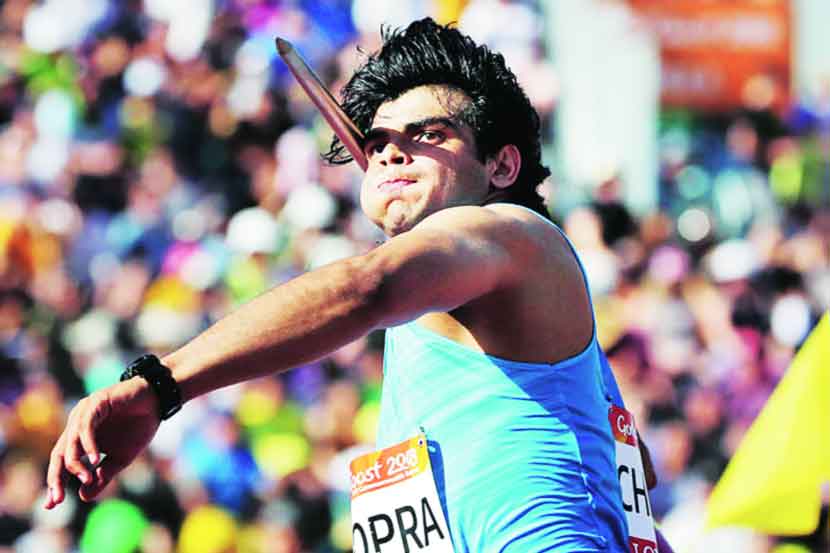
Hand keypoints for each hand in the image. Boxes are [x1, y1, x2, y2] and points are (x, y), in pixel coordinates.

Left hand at [44, 377, 160, 507]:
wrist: (157, 402)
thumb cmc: (139, 427)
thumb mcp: (121, 458)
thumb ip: (103, 476)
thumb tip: (83, 496)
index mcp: (80, 439)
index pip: (62, 463)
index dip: (56, 482)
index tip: (52, 505)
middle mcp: (76, 426)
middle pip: (58, 454)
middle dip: (56, 478)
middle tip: (58, 499)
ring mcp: (83, 414)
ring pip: (70, 442)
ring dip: (75, 463)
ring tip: (85, 479)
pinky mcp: (94, 404)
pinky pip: (85, 427)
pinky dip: (88, 445)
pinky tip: (95, 459)